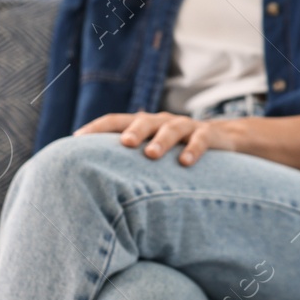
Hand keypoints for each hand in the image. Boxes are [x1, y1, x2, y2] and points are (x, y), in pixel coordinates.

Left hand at [72, 110, 240, 165]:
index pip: (116, 121)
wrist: (221, 139)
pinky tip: (185, 162)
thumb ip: (126, 160)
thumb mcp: (151, 149)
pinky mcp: (208, 134)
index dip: (97, 127)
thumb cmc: (175, 150)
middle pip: (143, 120)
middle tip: (124, 143)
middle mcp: (161, 121)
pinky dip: (192, 149)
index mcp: (143, 125)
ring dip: (161, 141)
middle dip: (133, 131)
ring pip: (171, 128)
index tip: (77, 139)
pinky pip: (200, 139)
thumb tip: (87, 179)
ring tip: (151, 154)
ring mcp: (185, 126)